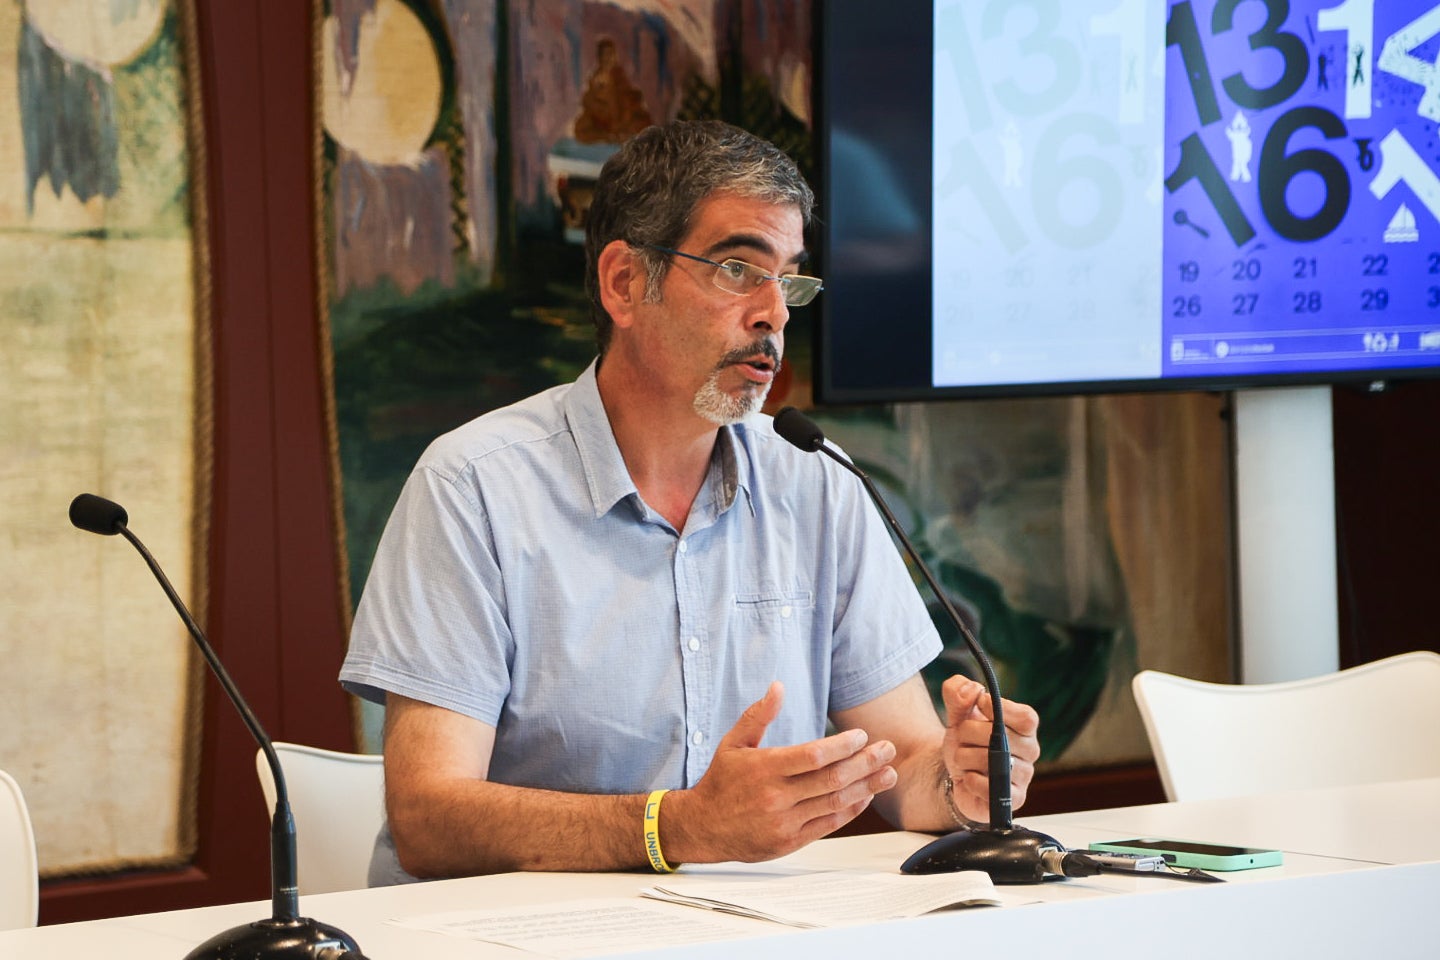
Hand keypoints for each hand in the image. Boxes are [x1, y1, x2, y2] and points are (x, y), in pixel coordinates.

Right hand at [664, 680, 898, 862]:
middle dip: (866, 763)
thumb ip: (758, 715)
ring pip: (835, 803)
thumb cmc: (721, 781)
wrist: (702, 827)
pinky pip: (828, 825)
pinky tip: (865, 795)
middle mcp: (776, 797)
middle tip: (888, 750)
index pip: (813, 755)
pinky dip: (850, 810)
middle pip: (832, 778)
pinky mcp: (790, 841)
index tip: (861, 736)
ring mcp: (784, 822)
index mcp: (764, 769)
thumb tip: (778, 686)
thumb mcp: (733, 743)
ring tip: (888, 774)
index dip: (843, 745)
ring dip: (867, 787)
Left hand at [940, 676, 1040, 823]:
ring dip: (964, 756)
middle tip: (962, 737)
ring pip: (989, 761)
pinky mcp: (1014, 800)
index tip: (979, 704)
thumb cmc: (966, 739)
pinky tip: (969, 777)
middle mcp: (1030, 751)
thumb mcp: (957, 711)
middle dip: (968, 732)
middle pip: (1000, 736)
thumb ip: (958, 691)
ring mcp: (1024, 777)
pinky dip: (969, 779)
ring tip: (962, 758)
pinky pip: (987, 787)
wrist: (958, 773)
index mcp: (1025, 727)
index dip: (1000, 709)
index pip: (1026, 718)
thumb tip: (972, 690)